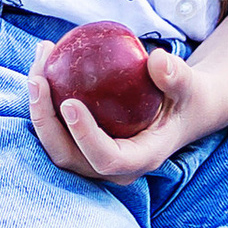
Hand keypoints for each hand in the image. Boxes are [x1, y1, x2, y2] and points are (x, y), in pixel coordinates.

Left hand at [28, 38, 196, 183]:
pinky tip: (44, 61)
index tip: (69, 102)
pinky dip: (44, 98)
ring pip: (54, 143)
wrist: (180, 111)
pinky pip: (55, 128)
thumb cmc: (185, 98)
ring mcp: (92, 159)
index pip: (106, 159)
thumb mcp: (190, 85)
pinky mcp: (80, 145)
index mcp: (140, 158)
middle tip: (38, 79)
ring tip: (40, 60)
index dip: (84, 137)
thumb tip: (157, 60)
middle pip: (67, 156)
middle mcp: (112, 168)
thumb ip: (177, 75)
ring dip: (38, 106)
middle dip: (44, 121)